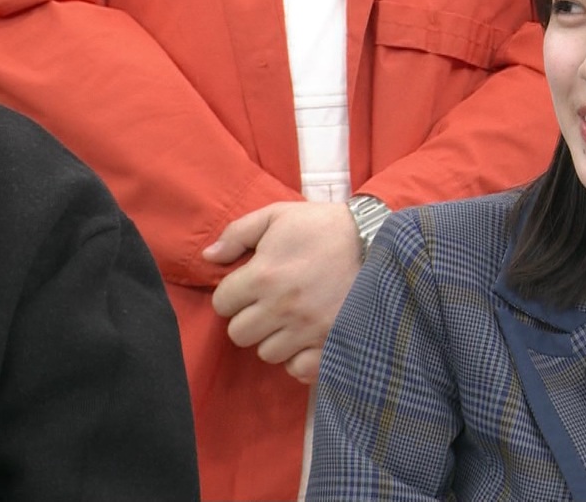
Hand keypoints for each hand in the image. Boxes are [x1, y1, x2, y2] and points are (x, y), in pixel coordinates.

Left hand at [204, 201, 362, 381]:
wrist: (377, 240)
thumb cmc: (323, 226)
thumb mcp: (278, 215)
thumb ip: (237, 233)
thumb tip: (208, 258)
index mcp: (263, 275)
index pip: (222, 303)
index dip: (233, 294)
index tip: (250, 286)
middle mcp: (281, 307)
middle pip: (239, 334)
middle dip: (249, 318)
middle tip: (268, 304)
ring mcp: (307, 329)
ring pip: (267, 353)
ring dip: (274, 338)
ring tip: (290, 319)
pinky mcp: (330, 343)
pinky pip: (298, 369)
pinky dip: (298, 358)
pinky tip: (305, 340)